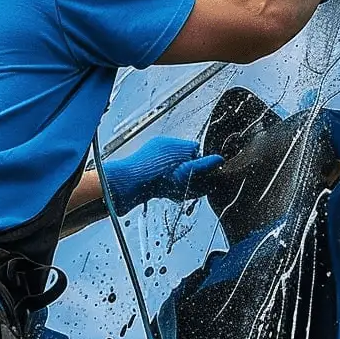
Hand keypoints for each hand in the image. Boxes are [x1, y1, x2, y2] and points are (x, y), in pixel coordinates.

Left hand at [103, 136, 223, 213]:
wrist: (120, 189)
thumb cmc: (148, 179)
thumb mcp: (183, 174)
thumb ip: (203, 167)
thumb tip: (219, 160)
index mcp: (171, 144)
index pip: (197, 150)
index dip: (202, 164)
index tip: (206, 176)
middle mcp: (161, 150)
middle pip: (186, 161)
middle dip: (191, 175)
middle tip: (194, 187)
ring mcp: (151, 161)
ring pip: (175, 171)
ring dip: (180, 182)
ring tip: (178, 191)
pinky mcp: (145, 173)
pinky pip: (164, 178)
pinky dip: (168, 186)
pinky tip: (167, 194)